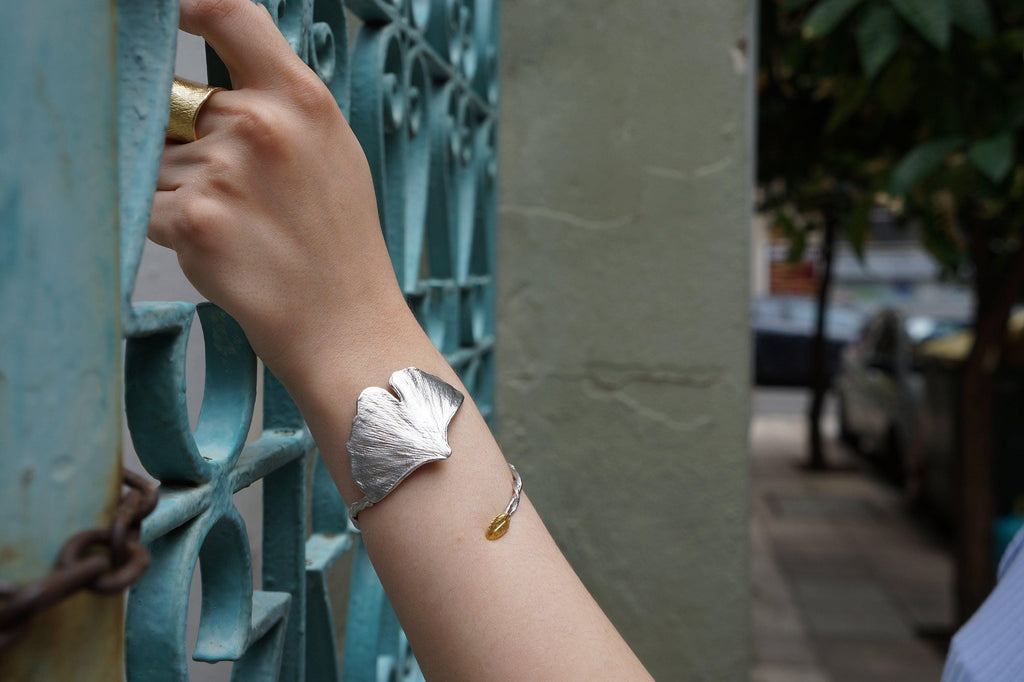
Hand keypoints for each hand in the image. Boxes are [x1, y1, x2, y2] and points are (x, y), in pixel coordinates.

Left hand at [149, 0, 410, 384]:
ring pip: (161, 162)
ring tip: (245, 233)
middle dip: (194, 147)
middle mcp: (261, 124)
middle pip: (183, 107)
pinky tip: (224, 252)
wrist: (349, 327)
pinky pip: (149, 206)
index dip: (190, 5)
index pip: (230, 14)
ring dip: (185, 193)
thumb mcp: (334, 153)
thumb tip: (210, 88)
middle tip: (247, 200)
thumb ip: (279, 108)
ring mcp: (225, 171)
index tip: (169, 11)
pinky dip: (173, 230)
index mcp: (302, 98)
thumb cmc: (342, 246)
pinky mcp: (194, 221)